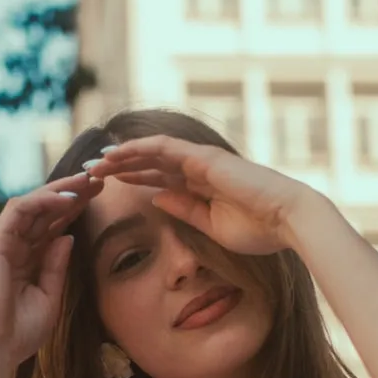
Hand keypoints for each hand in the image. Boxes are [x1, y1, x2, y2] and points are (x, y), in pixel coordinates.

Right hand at [0, 171, 103, 366]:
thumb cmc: (19, 334)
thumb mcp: (50, 297)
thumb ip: (57, 267)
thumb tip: (68, 237)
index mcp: (26, 261)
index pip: (52, 226)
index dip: (75, 210)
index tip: (101, 196)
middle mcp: (13, 247)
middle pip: (45, 211)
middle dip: (72, 192)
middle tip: (100, 177)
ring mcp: (3, 243)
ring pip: (33, 204)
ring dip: (61, 190)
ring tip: (88, 181)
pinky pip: (19, 210)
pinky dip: (44, 201)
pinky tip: (68, 197)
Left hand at [86, 135, 312, 255]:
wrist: (288, 221)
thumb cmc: (260, 229)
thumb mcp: (212, 225)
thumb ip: (184, 210)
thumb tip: (156, 198)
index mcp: (201, 187)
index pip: (158, 179)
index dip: (131, 181)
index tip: (105, 188)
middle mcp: (198, 169)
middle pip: (150, 163)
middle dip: (119, 167)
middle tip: (89, 173)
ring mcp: (200, 160)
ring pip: (151, 152)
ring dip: (121, 156)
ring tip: (94, 164)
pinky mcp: (202, 157)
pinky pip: (162, 148)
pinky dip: (137, 149)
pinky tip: (115, 155)